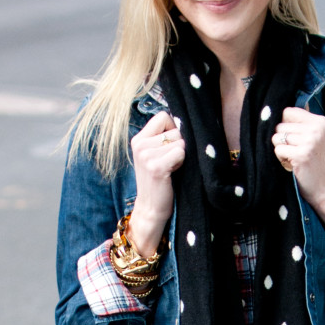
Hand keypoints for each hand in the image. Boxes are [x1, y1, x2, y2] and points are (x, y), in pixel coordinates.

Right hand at [130, 111, 184, 255]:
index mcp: (138, 138)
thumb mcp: (155, 154)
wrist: (151, 208)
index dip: (173, 129)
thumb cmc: (159, 180)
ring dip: (181, 156)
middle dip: (178, 145)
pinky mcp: (156, 167)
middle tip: (170, 163)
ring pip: (180, 142)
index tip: (169, 147)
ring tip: (171, 169)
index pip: (163, 116)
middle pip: (175, 129)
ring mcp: (145, 155)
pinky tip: (172, 173)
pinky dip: (181, 163)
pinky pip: (180, 153)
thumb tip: (186, 119)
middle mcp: (139, 144)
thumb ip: (164, 136)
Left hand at [271, 107, 324, 209]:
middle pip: (280, 125)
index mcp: (320, 121)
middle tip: (296, 151)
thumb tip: (270, 113)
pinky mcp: (302, 154)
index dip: (284, 124)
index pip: (288, 111)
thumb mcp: (312, 137)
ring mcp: (310, 141)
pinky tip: (292, 163)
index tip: (293, 137)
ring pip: (276, 137)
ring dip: (281, 149)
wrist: (324, 186)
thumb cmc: (314, 161)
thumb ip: (298, 124)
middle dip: (282, 139)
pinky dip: (281, 158)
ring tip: (294, 157)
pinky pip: (277, 149)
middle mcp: (316, 128)